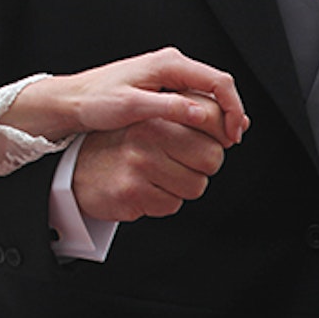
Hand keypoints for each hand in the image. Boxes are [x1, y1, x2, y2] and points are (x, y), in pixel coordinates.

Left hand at [2, 46, 248, 144]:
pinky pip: (193, 97)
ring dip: (218, 114)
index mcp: (167, 64)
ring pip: (207, 92)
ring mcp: (167, 74)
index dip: (232, 108)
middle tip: (231, 142)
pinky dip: (204, 114)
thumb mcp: (131, 106)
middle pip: (217, 86)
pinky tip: (204, 133)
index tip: (232, 135)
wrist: (71, 99)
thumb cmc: (95, 100)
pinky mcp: (162, 85)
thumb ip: (167, 108)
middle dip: (229, 112)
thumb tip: (201, 113)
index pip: (218, 82)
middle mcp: (171, 64)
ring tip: (221, 140)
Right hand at [73, 106, 229, 220]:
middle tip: (184, 163)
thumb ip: (190, 117)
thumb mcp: (150, 121)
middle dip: (204, 166)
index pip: (210, 117)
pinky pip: (173, 205)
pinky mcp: (133, 191)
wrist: (77, 172)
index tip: (218, 141)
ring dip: (184, 186)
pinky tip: (145, 190)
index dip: (221, 134)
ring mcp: (138, 163)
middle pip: (212, 156)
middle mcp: (146, 133)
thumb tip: (241, 122)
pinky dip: (163, 202)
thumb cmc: (120, 146)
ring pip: (196, 185)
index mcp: (154, 112)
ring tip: (160, 177)